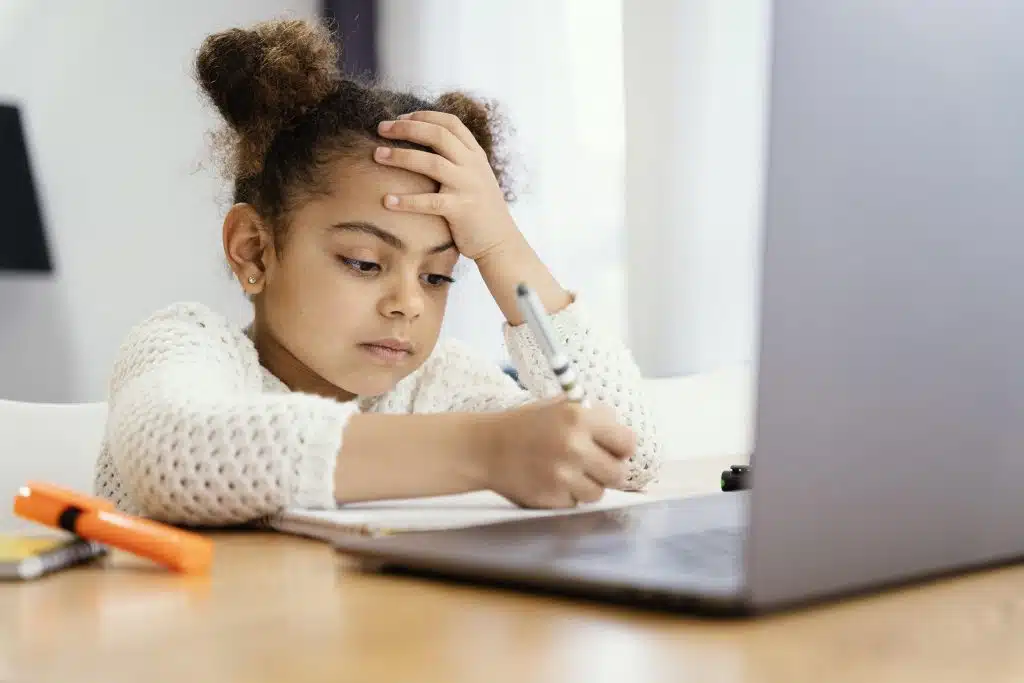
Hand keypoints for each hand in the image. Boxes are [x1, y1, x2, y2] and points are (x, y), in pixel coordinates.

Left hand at [374, 111, 516, 259]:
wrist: (501, 242)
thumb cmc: (480, 210)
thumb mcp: (474, 177)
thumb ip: (457, 159)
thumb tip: (425, 144)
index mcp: (475, 155)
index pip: (450, 123)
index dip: (424, 116)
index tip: (400, 117)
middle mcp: (473, 166)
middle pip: (438, 135)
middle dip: (406, 128)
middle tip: (381, 128)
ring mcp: (468, 186)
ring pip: (431, 163)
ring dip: (401, 156)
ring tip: (377, 155)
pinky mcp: (461, 210)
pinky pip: (429, 202)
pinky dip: (406, 201)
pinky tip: (387, 200)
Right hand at [483, 399, 636, 508]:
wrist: (485, 449)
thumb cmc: (526, 425)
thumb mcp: (559, 405)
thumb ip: (594, 414)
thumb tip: (622, 431)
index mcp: (579, 418)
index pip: (627, 442)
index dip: (621, 447)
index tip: (613, 449)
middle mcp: (574, 446)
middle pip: (618, 473)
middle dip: (608, 470)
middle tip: (593, 465)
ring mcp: (563, 476)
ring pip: (598, 493)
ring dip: (588, 486)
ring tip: (569, 474)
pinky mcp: (551, 498)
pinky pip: (575, 504)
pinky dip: (567, 496)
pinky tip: (551, 482)